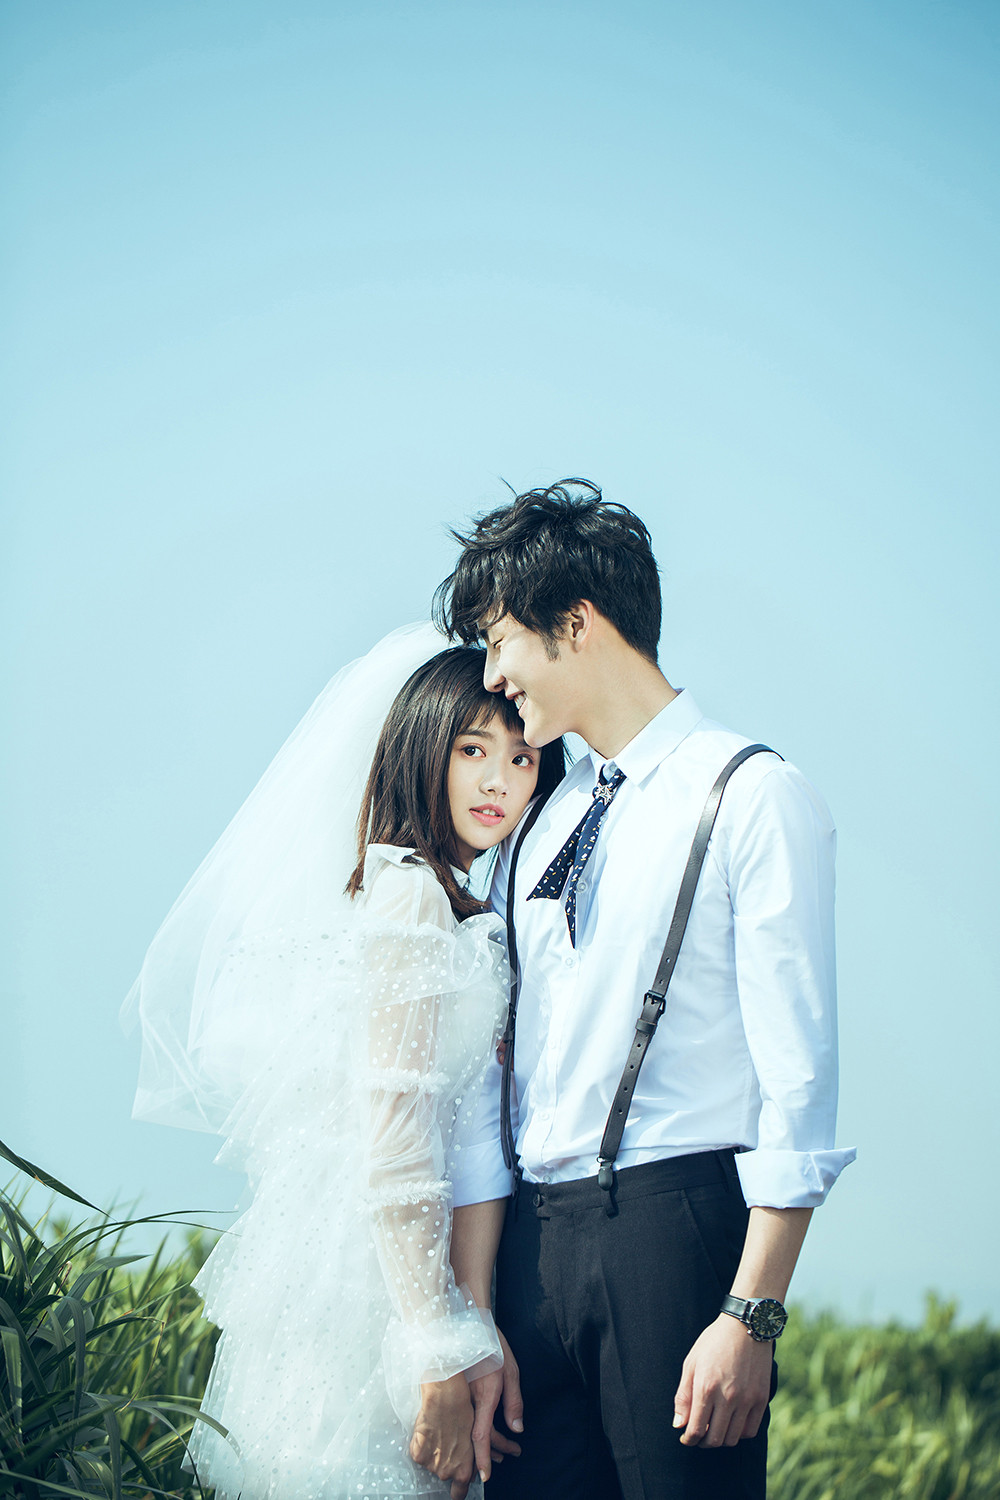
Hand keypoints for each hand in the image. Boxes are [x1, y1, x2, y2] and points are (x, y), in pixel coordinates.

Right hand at [410, 1374, 475, 1498]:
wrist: (447, 1398)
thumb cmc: (464, 1413)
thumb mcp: (473, 1441)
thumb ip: (470, 1460)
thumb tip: (469, 1470)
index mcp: (463, 1471)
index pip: (458, 1494)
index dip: (457, 1492)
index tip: (455, 1490)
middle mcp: (447, 1472)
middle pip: (444, 1475)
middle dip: (446, 1462)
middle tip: (448, 1442)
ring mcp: (431, 1464)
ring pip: (430, 1464)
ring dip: (433, 1453)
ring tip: (439, 1433)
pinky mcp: (418, 1455)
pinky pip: (418, 1455)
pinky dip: (421, 1446)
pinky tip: (428, 1432)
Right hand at [468, 1328, 523, 1480]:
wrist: (469, 1323)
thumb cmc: (493, 1345)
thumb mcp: (511, 1371)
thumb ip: (514, 1402)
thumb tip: (516, 1428)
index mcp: (485, 1395)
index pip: (482, 1435)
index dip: (483, 1457)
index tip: (484, 1476)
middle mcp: (469, 1399)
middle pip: (475, 1436)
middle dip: (489, 1453)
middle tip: (509, 1456)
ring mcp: (461, 1396)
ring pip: (469, 1427)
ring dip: (485, 1442)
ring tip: (503, 1449)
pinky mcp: (457, 1391)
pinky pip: (464, 1416)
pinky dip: (474, 1428)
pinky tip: (485, 1431)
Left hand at [672, 1315, 772, 1447]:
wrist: (744, 1326)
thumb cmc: (713, 1343)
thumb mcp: (691, 1363)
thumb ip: (683, 1396)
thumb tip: (678, 1425)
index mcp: (706, 1387)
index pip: (696, 1430)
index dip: (688, 1439)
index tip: (686, 1438)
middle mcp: (728, 1397)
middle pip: (715, 1439)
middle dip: (703, 1442)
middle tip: (699, 1435)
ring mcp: (747, 1399)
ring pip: (732, 1438)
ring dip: (721, 1439)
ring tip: (715, 1429)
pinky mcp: (761, 1399)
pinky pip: (750, 1430)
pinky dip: (739, 1433)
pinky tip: (732, 1423)